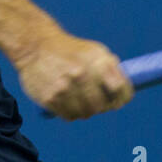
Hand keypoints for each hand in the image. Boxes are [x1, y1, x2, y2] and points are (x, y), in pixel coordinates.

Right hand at [13, 28, 133, 120]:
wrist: (36, 45)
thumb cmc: (71, 50)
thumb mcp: (95, 51)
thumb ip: (112, 70)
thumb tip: (125, 93)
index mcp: (97, 61)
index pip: (120, 90)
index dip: (122, 97)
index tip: (119, 99)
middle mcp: (82, 74)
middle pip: (102, 106)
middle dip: (102, 106)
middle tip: (97, 102)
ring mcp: (65, 88)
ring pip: (85, 113)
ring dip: (85, 110)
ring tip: (79, 99)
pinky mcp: (50, 98)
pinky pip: (68, 116)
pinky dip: (70, 112)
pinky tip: (67, 100)